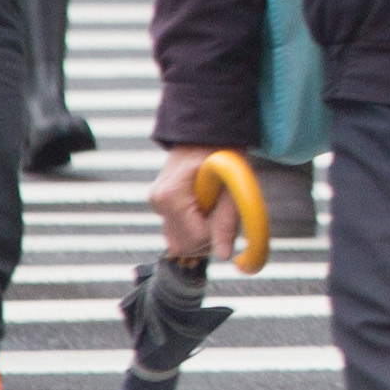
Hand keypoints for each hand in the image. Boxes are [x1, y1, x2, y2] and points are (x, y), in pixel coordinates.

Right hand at [148, 147, 236, 263]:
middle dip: (208, 239)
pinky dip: (193, 228)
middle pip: (182, 246)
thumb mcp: (232, 186)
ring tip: (213, 208)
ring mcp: (156, 204)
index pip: (195, 239)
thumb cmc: (222, 154)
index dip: (217, 234)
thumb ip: (227, 221)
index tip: (227, 214)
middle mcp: (158, 202)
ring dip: (201, 235)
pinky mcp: (160, 206)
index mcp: (171, 196)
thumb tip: (224, 255)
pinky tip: (203, 209)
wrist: (206, 133)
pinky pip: (176, 231)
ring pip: (178, 243)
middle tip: (222, 214)